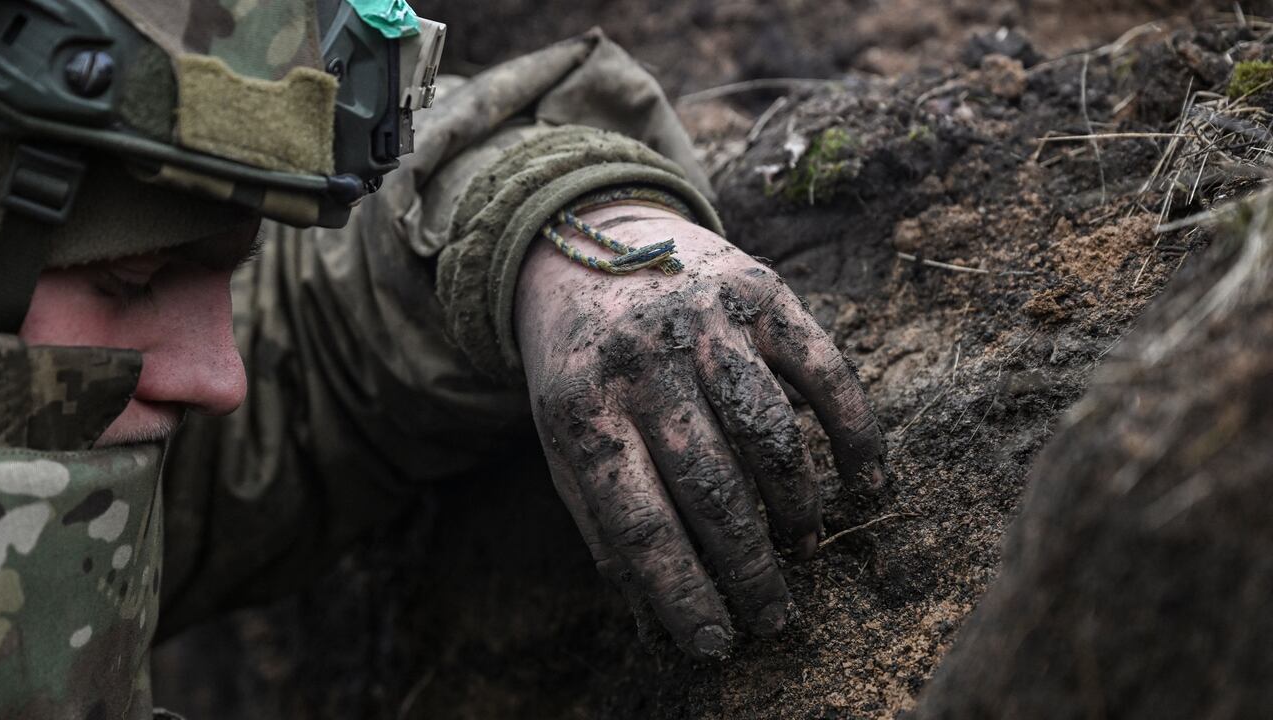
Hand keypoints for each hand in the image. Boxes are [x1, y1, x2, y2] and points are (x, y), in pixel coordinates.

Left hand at [515, 203, 882, 659]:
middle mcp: (643, 361)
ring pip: (772, 435)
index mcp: (583, 408)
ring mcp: (705, 322)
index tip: (715, 644)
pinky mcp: (760, 292)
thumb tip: (654, 615)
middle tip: (777, 616)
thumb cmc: (578, 362)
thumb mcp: (562, 436)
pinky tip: (867, 484)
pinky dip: (856, 435)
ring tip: (804, 548)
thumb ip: (603, 517)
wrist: (585, 239)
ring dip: (798, 507)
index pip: (639, 523)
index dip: (682, 593)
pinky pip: (826, 372)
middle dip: (751, 568)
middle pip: (713, 488)